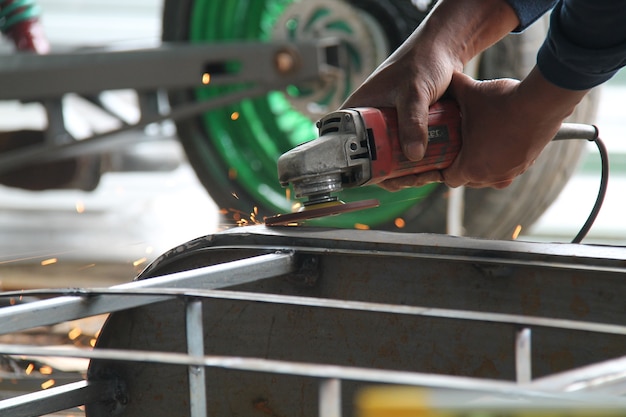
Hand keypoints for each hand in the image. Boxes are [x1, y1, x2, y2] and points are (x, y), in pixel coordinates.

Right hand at [341, 0, 519, 161]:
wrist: (445, 50)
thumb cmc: (422, 62)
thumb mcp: (415, 92)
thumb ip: (414, 121)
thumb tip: (413, 157)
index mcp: (359, 110)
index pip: (344, 143)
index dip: (353, 164)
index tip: (375, 178)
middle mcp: (371, 120)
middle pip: (371, 157)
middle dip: (388, 174)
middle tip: (408, 181)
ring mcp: (389, 125)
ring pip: (391, 157)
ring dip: (406, 172)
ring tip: (425, 177)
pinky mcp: (407, 128)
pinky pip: (407, 151)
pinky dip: (417, 163)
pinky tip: (432, 170)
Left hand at [381, 68, 587, 189]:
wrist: (542, 102)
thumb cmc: (502, 102)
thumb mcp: (470, 94)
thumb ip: (452, 89)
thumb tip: (443, 77)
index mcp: (471, 167)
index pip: (448, 178)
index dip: (442, 168)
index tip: (441, 156)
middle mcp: (490, 176)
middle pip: (467, 180)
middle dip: (460, 167)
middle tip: (456, 149)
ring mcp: (510, 173)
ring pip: (487, 177)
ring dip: (480, 166)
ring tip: (476, 147)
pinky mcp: (525, 165)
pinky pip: (506, 170)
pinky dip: (499, 162)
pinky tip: (496, 145)